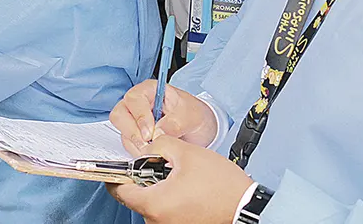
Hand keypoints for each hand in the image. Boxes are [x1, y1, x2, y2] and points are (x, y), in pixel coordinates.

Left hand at [107, 136, 253, 223]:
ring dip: (155, 188)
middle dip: (140, 179)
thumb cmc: (221, 185)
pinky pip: (163, 211)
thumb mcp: (186, 153)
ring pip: (150, 204)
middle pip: (135, 197)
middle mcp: (157, 221)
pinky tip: (181, 186)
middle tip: (153, 164)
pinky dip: (166, 197)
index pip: (119, 191)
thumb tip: (147, 146)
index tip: (118, 165)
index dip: (116, 174)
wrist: (247, 207)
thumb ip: (159, 145)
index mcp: (154, 204)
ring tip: (173, 174)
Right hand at [110, 80, 217, 155]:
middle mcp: (138, 104)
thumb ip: (175, 123)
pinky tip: (152, 153)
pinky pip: (128, 144)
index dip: (140, 117)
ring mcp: (134, 120)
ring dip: (135, 144)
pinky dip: (138, 152)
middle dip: (132, 132)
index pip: (134, 99)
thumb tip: (158, 133)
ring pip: (122, 131)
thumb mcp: (191, 115)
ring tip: (153, 151)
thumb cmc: (194, 113)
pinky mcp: (135, 135)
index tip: (150, 133)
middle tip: (147, 144)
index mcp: (150, 90)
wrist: (199, 128)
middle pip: (120, 115)